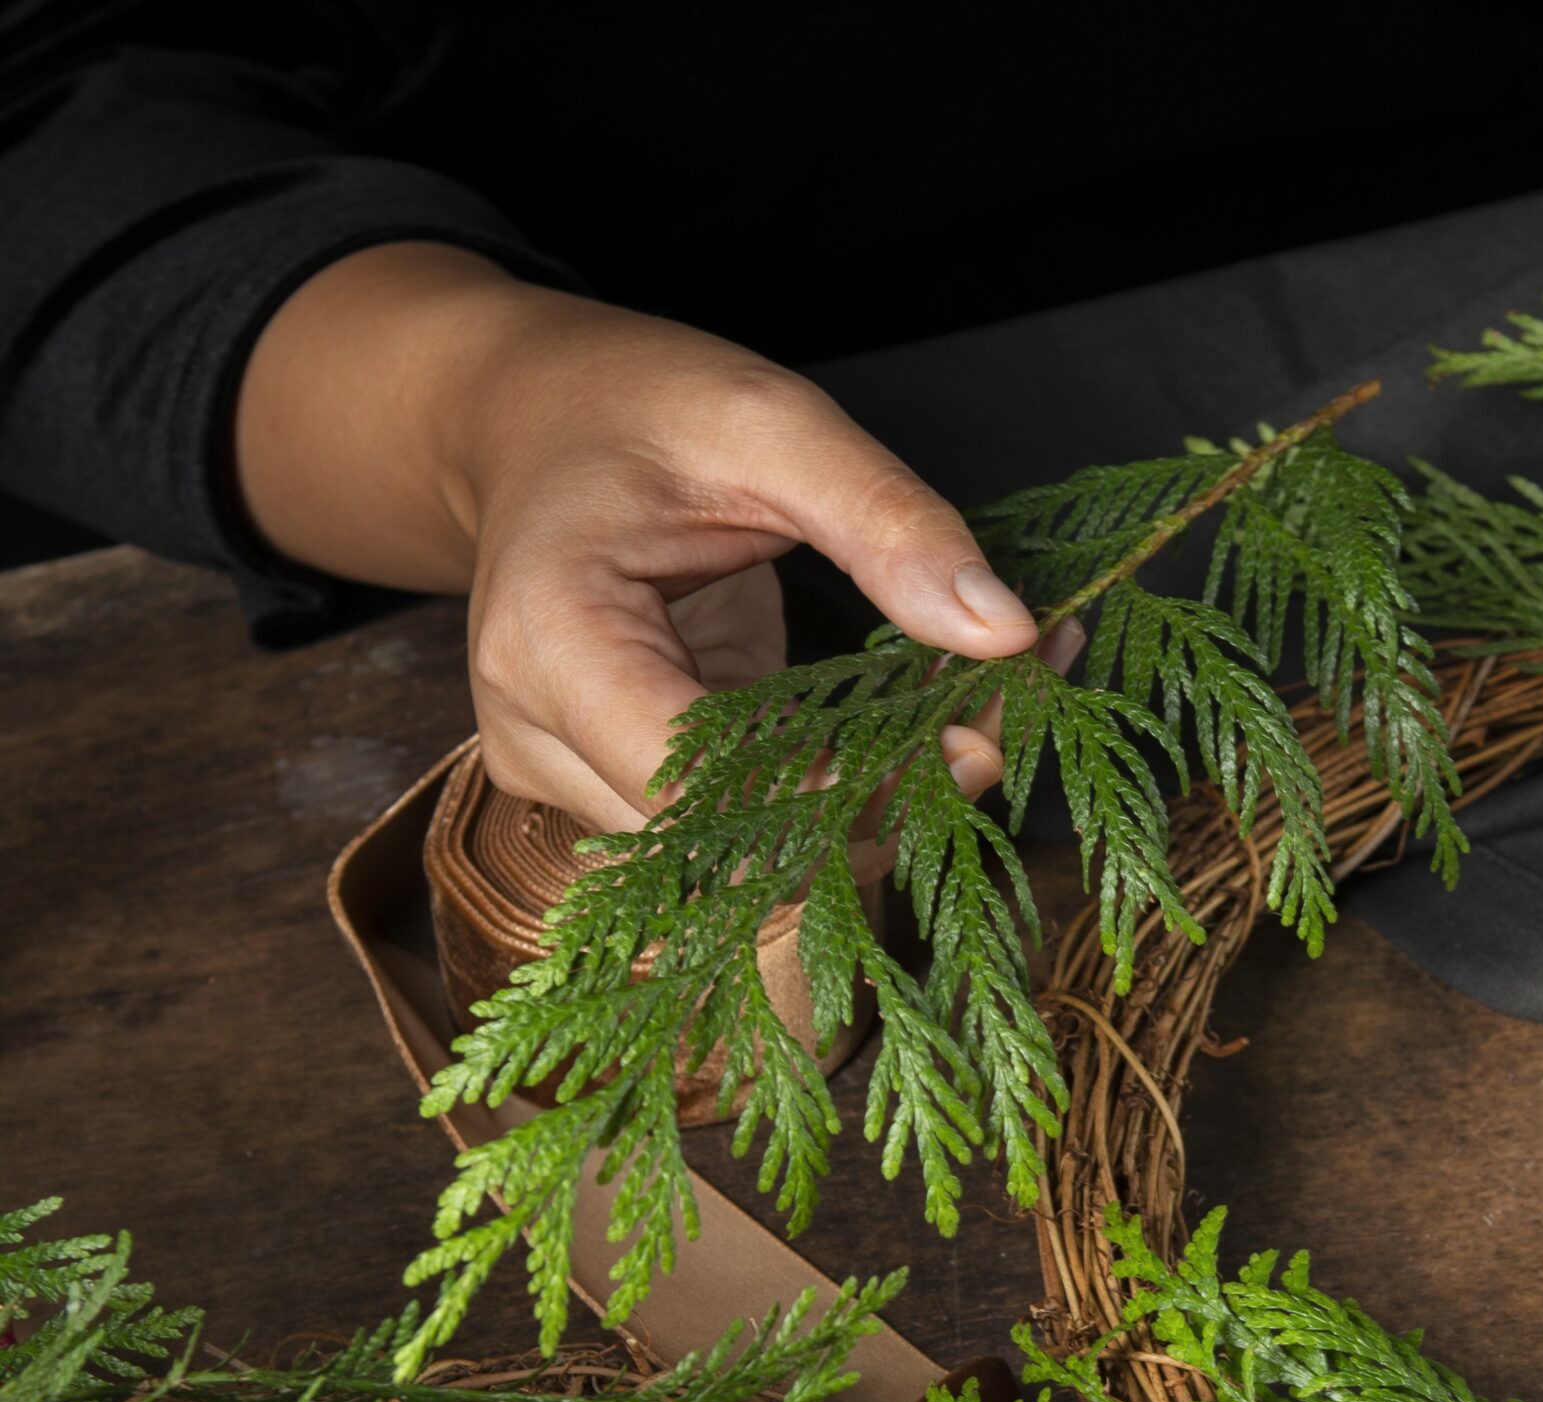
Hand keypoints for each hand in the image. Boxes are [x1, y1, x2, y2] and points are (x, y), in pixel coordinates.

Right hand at [236, 243, 1050, 830]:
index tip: (969, 737)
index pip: (702, 788)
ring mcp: (570, 774)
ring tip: (982, 707)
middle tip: (1004, 712)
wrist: (536, 419)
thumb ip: (886, 522)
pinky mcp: (622, 784)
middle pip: (733, 842)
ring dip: (876, 801)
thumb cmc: (635, 405)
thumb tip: (1005, 633)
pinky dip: (848, 781)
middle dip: (883, 799)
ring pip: (750, 853)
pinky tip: (928, 717)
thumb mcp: (772, 421)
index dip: (843, 789)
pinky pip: (750, 819)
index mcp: (550, 641)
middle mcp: (538, 736)